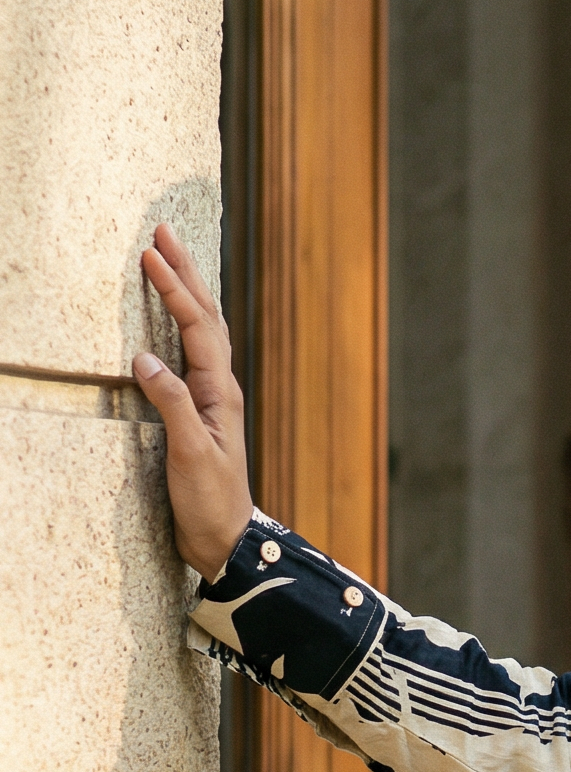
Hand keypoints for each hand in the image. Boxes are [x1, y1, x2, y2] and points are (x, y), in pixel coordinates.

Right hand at [131, 224, 254, 578]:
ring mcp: (211, 399)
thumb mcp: (188, 454)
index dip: (176, 289)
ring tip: (168, 258)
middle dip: (186, 274)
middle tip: (163, 233)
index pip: (198, 327)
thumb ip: (170, 405)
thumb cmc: (209, 501)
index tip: (151, 253)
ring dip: (187, 292)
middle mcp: (220, 389)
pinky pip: (193, 353)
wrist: (225, 538)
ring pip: (203, 332)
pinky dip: (183, 324)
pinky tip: (174, 317)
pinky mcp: (199, 411)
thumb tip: (145, 359)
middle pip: (206, 318)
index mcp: (220, 393)